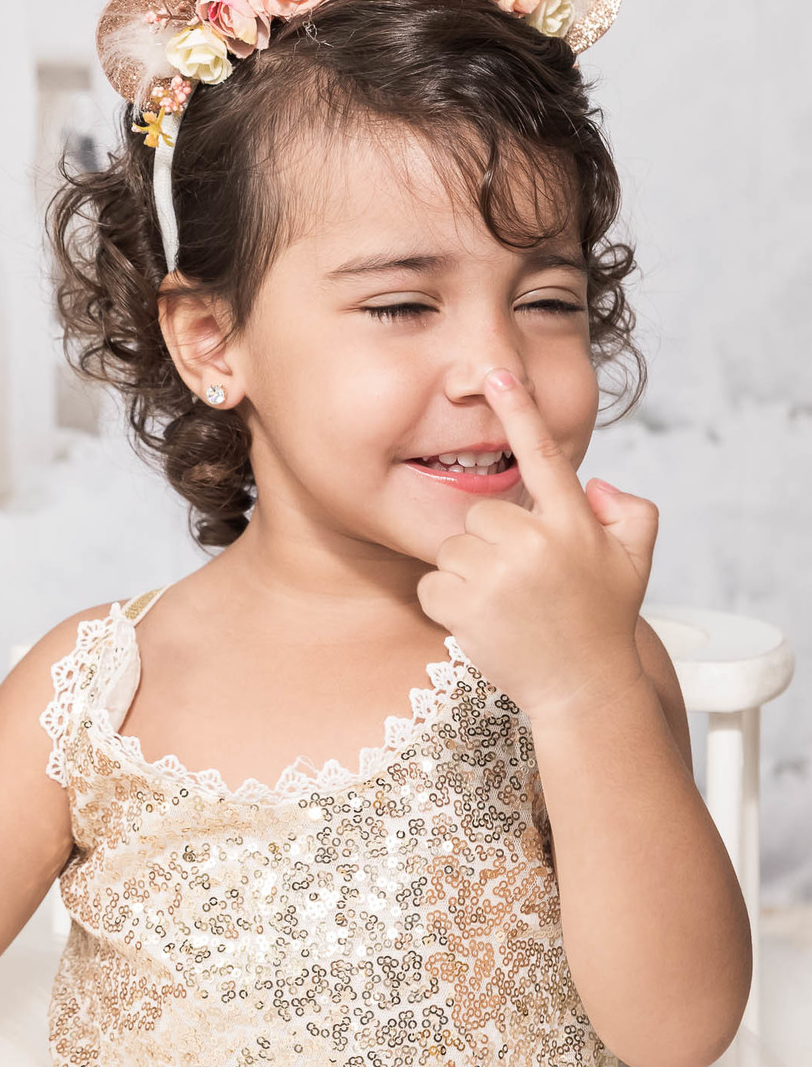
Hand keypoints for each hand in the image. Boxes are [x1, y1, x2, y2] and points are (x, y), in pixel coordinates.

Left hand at [416, 368, 656, 721]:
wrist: (582, 691)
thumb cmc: (602, 622)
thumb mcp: (634, 562)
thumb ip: (630, 511)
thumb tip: (596, 484)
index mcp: (574, 524)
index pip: (543, 456)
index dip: (518, 411)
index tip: (496, 375)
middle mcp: (536, 542)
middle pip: (482, 512)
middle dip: (491, 542)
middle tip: (519, 580)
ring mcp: (499, 575)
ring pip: (454, 547)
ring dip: (469, 573)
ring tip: (505, 605)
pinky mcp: (465, 605)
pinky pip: (432, 583)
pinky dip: (447, 602)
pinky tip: (481, 622)